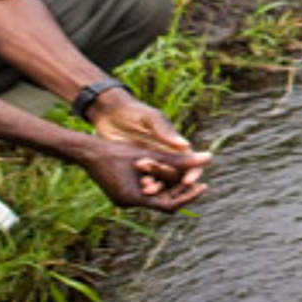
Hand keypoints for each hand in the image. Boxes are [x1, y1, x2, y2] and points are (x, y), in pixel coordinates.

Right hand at [81, 139, 212, 211]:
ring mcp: (122, 200)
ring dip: (168, 187)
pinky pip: (143, 193)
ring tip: (185, 178)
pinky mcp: (120, 193)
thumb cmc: (116, 150)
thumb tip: (208, 159)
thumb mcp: (150, 154)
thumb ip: (179, 159)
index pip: (169, 206)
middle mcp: (128, 204)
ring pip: (153, 197)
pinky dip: (156, 183)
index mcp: (134, 199)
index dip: (188, 196)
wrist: (86, 151)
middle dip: (179, 191)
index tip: (203, 186)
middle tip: (198, 181)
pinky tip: (165, 173)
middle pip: (162, 202)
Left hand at [87, 90, 210, 200]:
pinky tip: (138, 187)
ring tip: (146, 189)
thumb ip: (165, 131)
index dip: (193, 175)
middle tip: (157, 182)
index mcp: (175, 145)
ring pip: (161, 183)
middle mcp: (166, 158)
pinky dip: (144, 188)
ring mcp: (151, 165)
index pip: (191, 164)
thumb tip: (185, 145)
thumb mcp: (149, 119)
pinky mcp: (137, 171)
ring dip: (157, 189)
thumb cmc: (133, 112)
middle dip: (170, 185)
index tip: (187, 182)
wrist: (108, 115)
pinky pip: (145, 183)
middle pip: (177, 178)